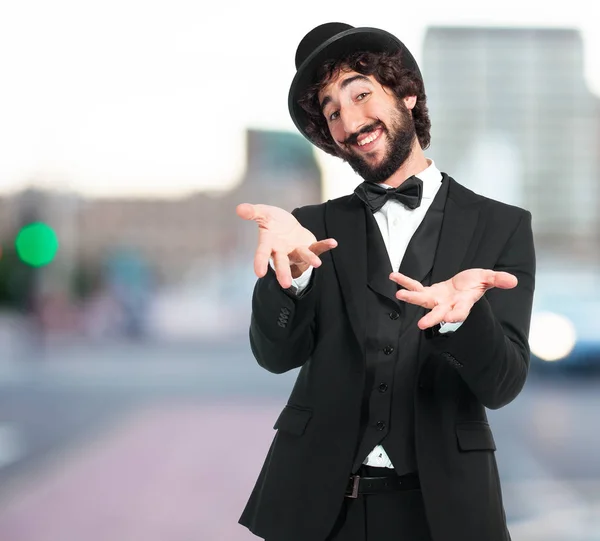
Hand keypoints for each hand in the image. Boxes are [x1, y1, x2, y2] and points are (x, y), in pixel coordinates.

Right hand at [236, 203, 336, 288]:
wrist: (287, 224)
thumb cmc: (273, 221)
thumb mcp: (263, 213)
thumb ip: (252, 211)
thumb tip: (239, 209)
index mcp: (269, 242)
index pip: (262, 253)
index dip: (260, 262)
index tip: (259, 273)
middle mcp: (282, 250)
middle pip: (282, 262)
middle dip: (283, 272)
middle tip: (286, 284)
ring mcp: (296, 250)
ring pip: (302, 256)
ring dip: (309, 259)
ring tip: (317, 264)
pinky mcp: (309, 247)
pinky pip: (317, 247)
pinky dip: (325, 245)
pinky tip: (333, 243)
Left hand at [389, 269, 517, 329]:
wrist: (464, 285)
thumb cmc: (476, 284)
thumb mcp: (488, 278)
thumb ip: (498, 280)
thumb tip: (513, 281)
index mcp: (463, 304)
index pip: (461, 312)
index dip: (456, 316)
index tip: (450, 319)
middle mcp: (448, 305)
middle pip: (439, 313)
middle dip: (431, 318)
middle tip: (422, 325)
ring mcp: (436, 300)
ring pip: (423, 300)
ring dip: (411, 297)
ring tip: (400, 294)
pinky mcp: (429, 292)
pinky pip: (415, 286)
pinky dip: (405, 281)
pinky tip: (393, 276)